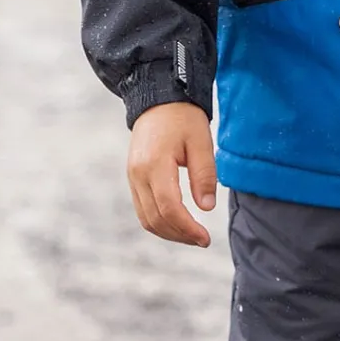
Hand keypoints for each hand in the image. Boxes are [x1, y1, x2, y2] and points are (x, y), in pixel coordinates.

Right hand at [127, 102, 217, 247]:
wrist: (158, 99)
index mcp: (155, 164)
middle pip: (155, 219)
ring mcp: (132, 177)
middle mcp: (138, 174)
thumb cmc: (183, 118)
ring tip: (192, 236)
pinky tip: (178, 224)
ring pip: (146, 219)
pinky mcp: (133, 179)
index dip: (187, 228)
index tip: (206, 238)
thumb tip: (207, 207)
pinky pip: (143, 209)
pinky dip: (160, 222)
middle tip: (203, 240)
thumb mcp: (201, 141)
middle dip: (180, 235)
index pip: (169, 207)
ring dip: (169, 233)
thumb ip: (204, 174)